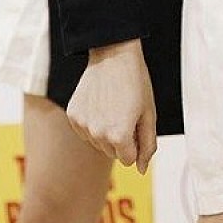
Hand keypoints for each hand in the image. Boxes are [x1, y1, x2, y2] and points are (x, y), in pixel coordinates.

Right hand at [67, 39, 156, 172]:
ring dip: (106, 130)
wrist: (113, 54)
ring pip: (98, 142)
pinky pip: (85, 130)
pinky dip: (93, 122)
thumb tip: (141, 169)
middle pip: (112, 152)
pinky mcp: (73, 115)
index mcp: (119, 137)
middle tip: (125, 111)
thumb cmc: (135, 81)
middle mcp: (98, 135)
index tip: (135, 121)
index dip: (135, 141)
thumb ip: (147, 145)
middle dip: (121, 138)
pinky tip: (100, 102)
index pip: (128, 159)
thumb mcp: (149, 113)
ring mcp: (83, 125)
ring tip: (113, 104)